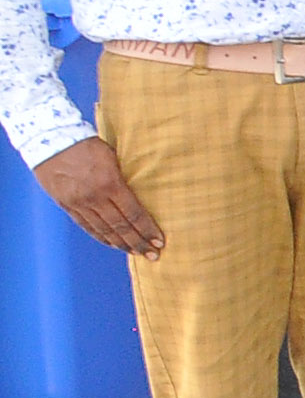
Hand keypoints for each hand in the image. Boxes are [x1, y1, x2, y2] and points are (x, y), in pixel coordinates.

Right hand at [35, 137, 161, 256]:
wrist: (51, 142)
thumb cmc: (87, 145)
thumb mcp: (113, 157)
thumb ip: (124, 178)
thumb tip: (141, 195)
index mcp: (110, 184)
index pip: (133, 214)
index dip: (147, 230)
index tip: (159, 242)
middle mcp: (94, 198)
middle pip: (120, 227)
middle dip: (138, 242)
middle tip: (153, 255)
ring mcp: (79, 203)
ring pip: (104, 230)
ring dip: (121, 244)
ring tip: (136, 252)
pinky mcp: (67, 205)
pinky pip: (87, 226)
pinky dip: (101, 237)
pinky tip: (113, 244)